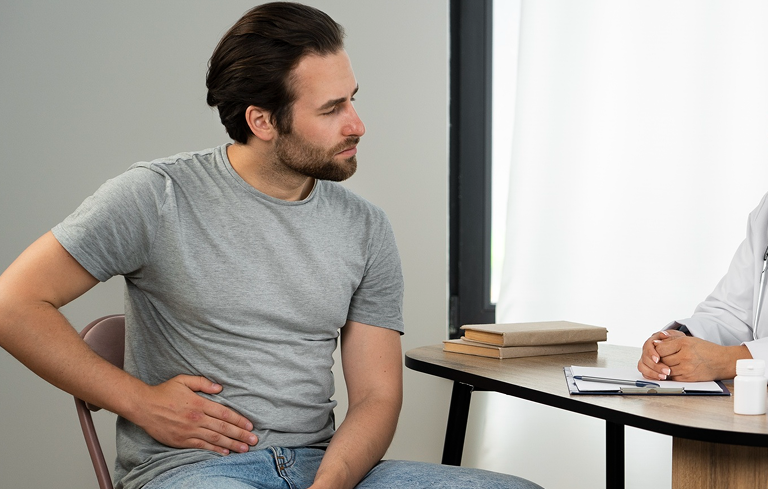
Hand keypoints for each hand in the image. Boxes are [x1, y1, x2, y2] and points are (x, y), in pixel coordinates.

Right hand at [134, 375, 257, 454]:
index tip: (250, 425)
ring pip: (215, 439)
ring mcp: (189, 431)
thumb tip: (220, 387)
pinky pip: (201, 446)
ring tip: (244, 449)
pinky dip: (214, 449)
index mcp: (198, 403)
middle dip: (240, 435)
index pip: (224, 413)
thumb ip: (203, 382)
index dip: (239, 420)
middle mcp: (196, 419)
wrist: (143, 406)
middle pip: (223, 428)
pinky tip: (225, 452)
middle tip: (254, 440)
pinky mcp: (181, 441)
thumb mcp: (183, 380)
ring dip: (231, 444)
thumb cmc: (164, 392)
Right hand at [638, 330, 684, 380]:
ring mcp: (647, 359)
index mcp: (652, 342)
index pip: (647, 346)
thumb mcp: (676, 336)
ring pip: (642, 366)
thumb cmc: (676, 342)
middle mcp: (647, 351)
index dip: (651, 353)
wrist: (679, 349)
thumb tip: (663, 334)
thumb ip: (670, 335)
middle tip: (666, 371)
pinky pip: (645, 373)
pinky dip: (651, 377)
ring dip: (652, 372)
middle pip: (644, 358)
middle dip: (654, 366)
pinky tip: (660, 378)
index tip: (658, 359)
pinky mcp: (648, 367)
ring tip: (664, 376)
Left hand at [638, 330, 750, 380]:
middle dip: (659, 359)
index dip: (656, 350)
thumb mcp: (689, 339)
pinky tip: (673, 370)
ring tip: (666, 363)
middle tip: (660, 357)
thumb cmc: (706, 349)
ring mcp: (686, 369)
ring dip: (663, 368)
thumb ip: (671, 340)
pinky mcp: (688, 378)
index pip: (660, 348)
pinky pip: (672, 377)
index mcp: (684, 344)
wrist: (722, 361)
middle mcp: (685, 356)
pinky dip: (670, 374)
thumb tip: (655, 343)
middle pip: (661, 360)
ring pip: (665, 369)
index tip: (657, 350)